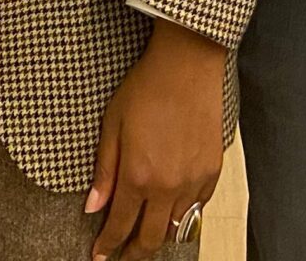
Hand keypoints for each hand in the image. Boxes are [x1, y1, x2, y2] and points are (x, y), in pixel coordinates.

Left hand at [88, 19, 225, 259]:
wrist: (186, 65)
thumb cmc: (145, 88)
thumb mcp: (112, 126)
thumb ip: (104, 171)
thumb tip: (92, 206)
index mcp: (138, 176)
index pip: (120, 226)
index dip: (108, 246)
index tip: (100, 256)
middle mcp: (168, 186)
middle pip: (151, 239)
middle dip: (134, 253)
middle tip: (122, 256)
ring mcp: (193, 181)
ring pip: (177, 227)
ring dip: (160, 234)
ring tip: (146, 235)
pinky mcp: (212, 171)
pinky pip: (198, 207)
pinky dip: (184, 215)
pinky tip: (173, 212)